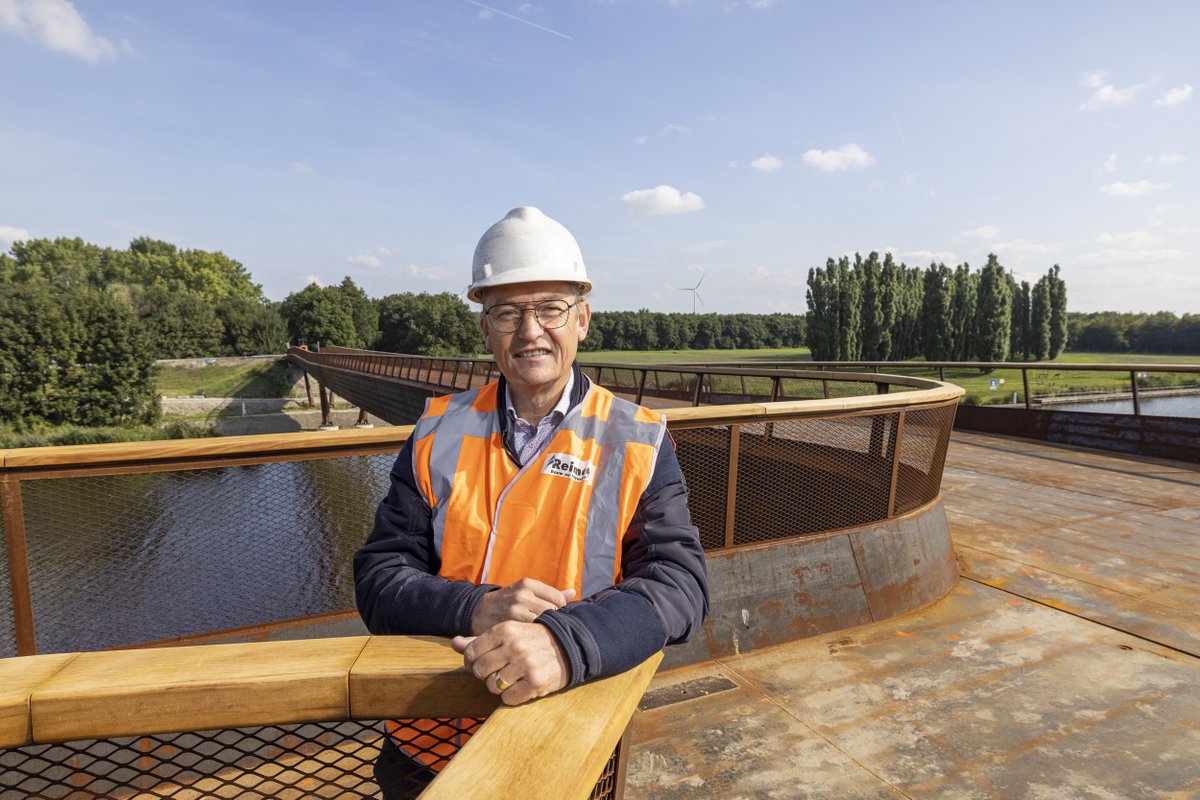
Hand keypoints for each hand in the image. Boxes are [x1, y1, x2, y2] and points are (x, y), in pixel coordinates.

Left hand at [452, 622, 568, 704]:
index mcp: (504, 629)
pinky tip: (522, 686)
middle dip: (486, 675)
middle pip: (479, 671)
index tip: (485, 663)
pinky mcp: (535, 681)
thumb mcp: (507, 633)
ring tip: (512, 678)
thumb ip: (479, 640)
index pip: (470, 653)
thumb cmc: (531, 640)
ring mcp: (525, 663)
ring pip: (492, 686)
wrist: (569, 646)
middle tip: (499, 672)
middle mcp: (514, 645)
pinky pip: (508, 698)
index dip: (473, 662)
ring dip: (499, 687)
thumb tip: (454, 643)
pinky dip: (512, 697)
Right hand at [471, 578, 575, 634]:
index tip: (552, 617)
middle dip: (552, 622)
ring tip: (541, 635)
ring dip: (544, 631)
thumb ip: (551, 593)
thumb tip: (574, 592)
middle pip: (552, 612)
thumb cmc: (509, 601)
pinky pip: (530, 633)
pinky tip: (532, 640)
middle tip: (548, 629)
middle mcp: (522, 595)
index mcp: (528, 584)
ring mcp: (514, 610)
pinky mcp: (508, 625)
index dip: (559, 610)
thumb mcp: (527, 591)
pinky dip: (533, 638)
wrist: (479, 611)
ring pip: (542, 623)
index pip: (558, 599)